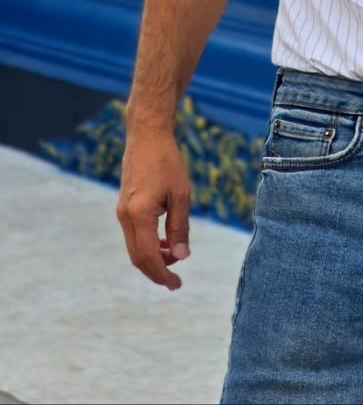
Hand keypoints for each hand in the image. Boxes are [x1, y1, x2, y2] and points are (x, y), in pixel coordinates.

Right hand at [117, 129, 191, 290]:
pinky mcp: (124, 206)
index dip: (162, 274)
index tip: (177, 285)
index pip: (148, 256)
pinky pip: (134, 235)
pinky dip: (147, 244)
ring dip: (153, 258)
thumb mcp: (181, 194)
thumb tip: (182, 256)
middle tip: (175, 280)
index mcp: (139, 214)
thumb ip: (179, 227)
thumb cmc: (167, 162)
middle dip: (156, 271)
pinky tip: (164, 242)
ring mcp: (122, 212)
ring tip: (175, 258)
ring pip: (135, 247)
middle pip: (138, 257)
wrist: (147, 136)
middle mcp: (125, 216)